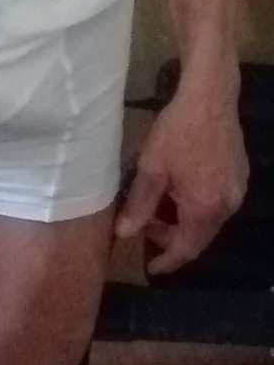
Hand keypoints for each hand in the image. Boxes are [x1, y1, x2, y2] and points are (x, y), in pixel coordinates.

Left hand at [114, 79, 248, 274]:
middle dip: (173, 238)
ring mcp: (238, 190)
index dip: (167, 261)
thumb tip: (124, 234)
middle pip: (200, 237)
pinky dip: (197, 206)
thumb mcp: (151, 168)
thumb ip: (139, 205)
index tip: (150, 268)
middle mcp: (227, 206)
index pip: (186, 250)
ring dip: (184, 221)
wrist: (210, 95)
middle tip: (146, 227)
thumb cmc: (177, 131)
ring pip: (208, 220)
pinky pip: (217, 203)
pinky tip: (179, 189)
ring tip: (158, 206)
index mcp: (205, 209)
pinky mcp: (240, 175)